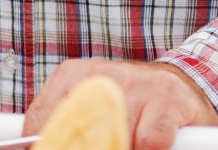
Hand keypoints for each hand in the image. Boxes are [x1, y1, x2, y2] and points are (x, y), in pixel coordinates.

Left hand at [23, 60, 217, 149]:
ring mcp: (135, 83)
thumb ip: (64, 126)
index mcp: (70, 76)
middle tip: (103, 146)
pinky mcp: (167, 97)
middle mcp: (99, 75)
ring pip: (115, 140)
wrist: (179, 88)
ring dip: (123, 146)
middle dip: (88, 147)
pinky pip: (150, 142)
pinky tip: (151, 144)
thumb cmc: (127, 106)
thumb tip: (38, 145)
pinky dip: (148, 149)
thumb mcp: (87, 109)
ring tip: (130, 142)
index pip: (39, 122)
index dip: (47, 146)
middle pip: (76, 135)